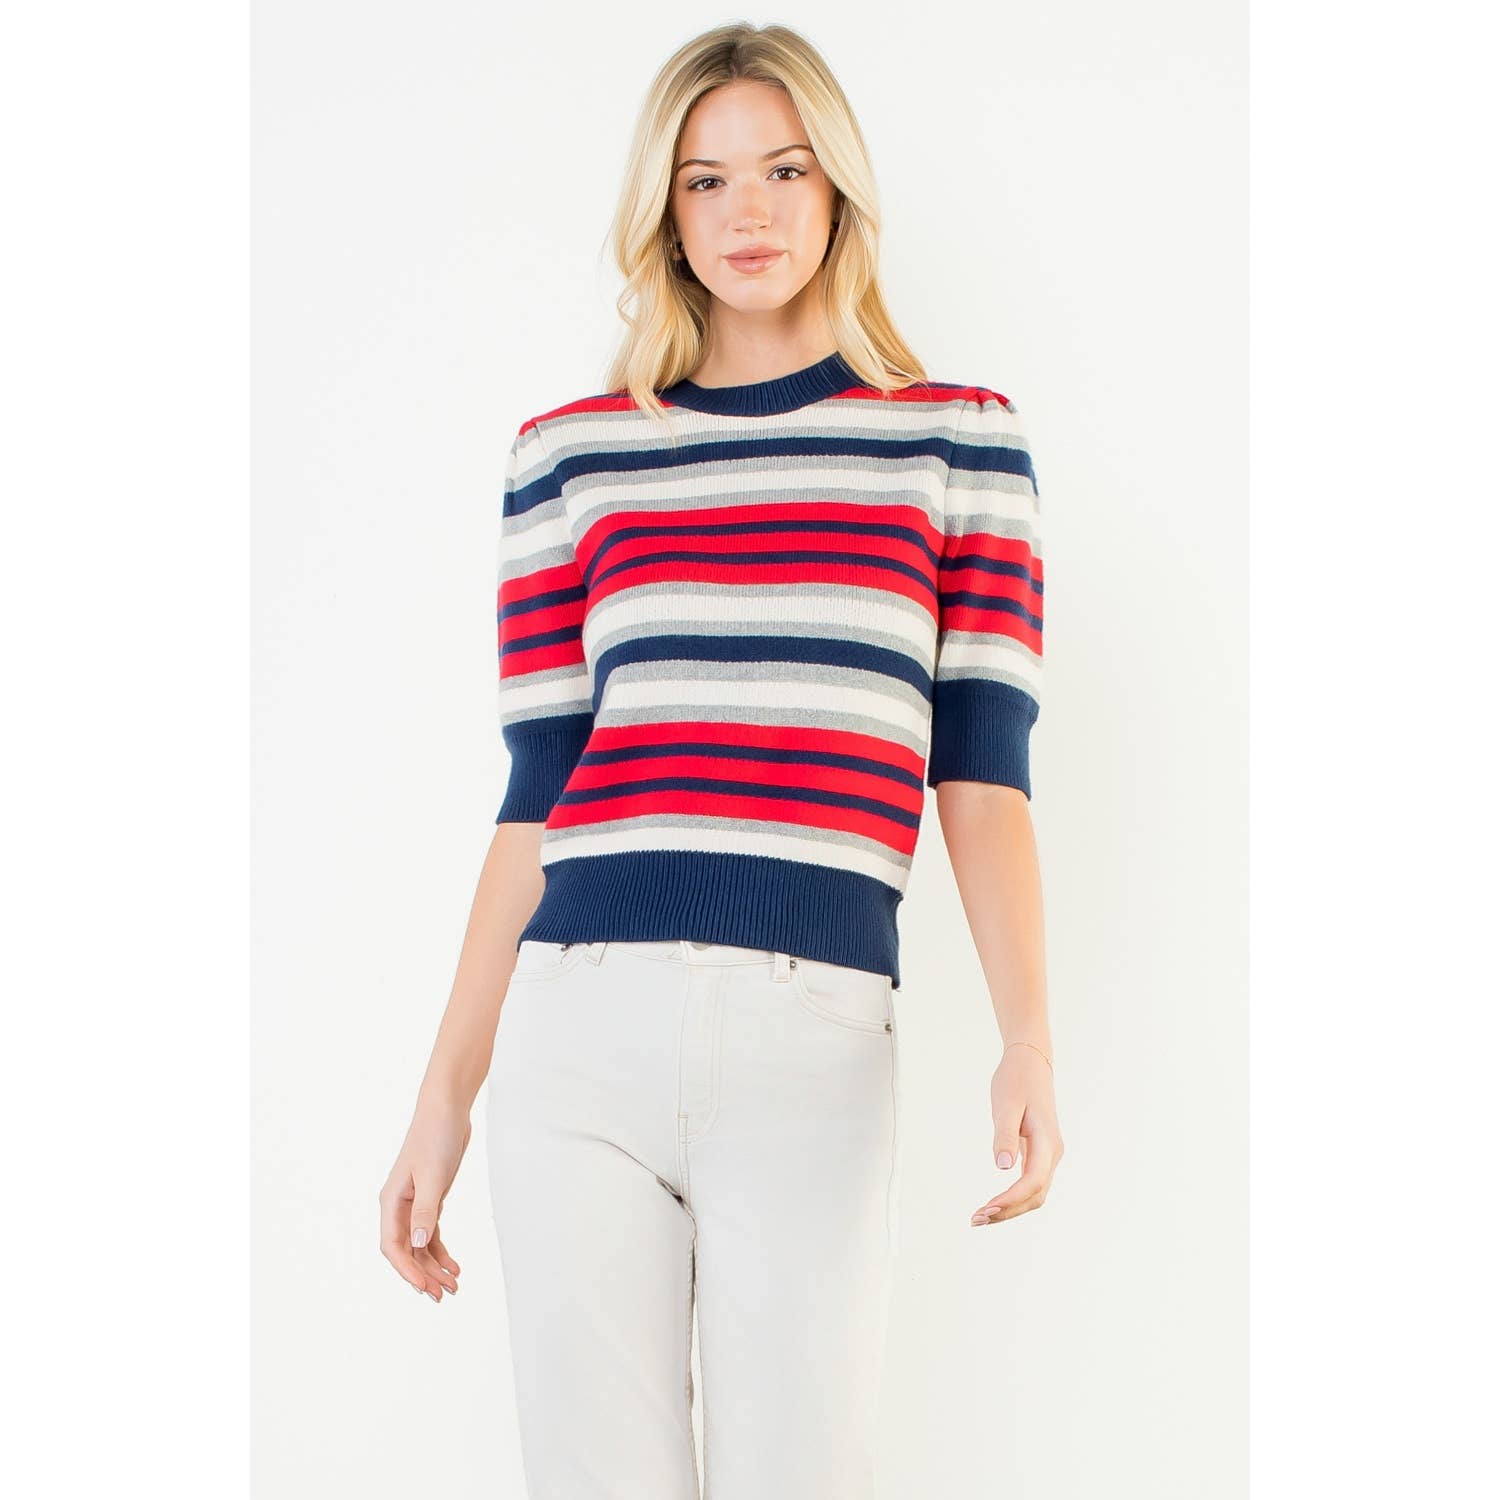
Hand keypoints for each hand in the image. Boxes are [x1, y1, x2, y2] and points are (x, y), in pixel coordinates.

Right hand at [379, 1099, 469, 1300]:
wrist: (448, 1110)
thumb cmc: (436, 1137)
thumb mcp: (432, 1175)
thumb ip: (425, 1210)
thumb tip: (416, 1245)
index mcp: (391, 1201)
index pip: (393, 1246)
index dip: (406, 1270)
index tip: (424, 1289)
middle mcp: (399, 1206)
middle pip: (406, 1251)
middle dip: (423, 1274)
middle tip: (443, 1296)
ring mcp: (414, 1203)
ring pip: (420, 1245)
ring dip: (434, 1266)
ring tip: (453, 1286)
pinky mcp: (430, 1198)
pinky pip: (431, 1233)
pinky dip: (440, 1250)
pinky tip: (454, 1266)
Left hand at [971, 1044, 1063, 1225]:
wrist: (1031, 1063)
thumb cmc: (1016, 1081)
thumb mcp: (1006, 1104)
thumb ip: (1004, 1135)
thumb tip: (1003, 1168)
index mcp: (1048, 1141)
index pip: (1032, 1181)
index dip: (1010, 1199)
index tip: (986, 1208)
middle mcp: (1053, 1153)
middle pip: (1035, 1195)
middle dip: (1007, 1212)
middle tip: (975, 1220)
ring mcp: (1048, 1155)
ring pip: (1034, 1194)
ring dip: (1010, 1209)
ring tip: (980, 1217)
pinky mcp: (1039, 1154)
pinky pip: (1030, 1184)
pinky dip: (1013, 1198)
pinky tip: (993, 1205)